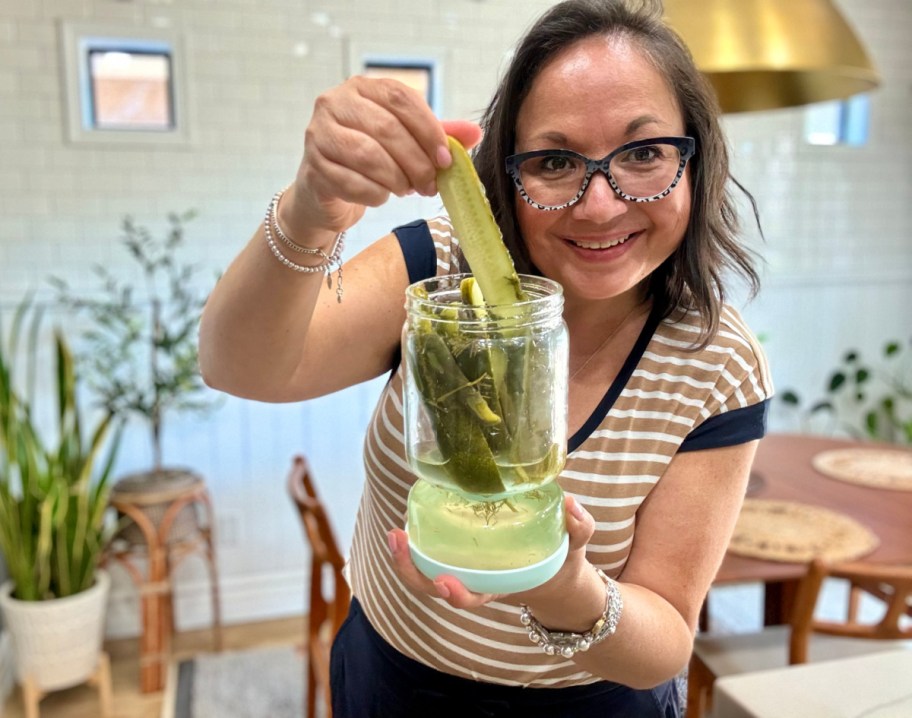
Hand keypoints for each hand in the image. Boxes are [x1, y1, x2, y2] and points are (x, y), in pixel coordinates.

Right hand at [281, 76, 482, 237]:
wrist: (327, 190)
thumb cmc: (370, 159)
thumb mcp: (406, 142)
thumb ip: (437, 134)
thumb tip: (476, 133)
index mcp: (361, 88)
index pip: (400, 98)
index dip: (428, 129)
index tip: (446, 159)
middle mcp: (334, 104)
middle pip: (386, 128)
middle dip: (416, 161)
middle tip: (431, 184)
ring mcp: (318, 135)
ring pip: (368, 156)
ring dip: (397, 178)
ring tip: (407, 190)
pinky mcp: (313, 168)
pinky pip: (353, 183)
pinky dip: (376, 194)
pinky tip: (383, 196)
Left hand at [387, 494, 595, 610]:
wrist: (553, 572)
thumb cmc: (560, 559)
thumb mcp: (575, 547)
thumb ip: (579, 527)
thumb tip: (571, 504)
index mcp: (500, 587)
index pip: (474, 598)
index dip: (457, 594)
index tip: (444, 582)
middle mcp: (476, 582)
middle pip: (435, 589)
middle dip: (412, 572)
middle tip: (399, 542)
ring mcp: (463, 570)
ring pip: (425, 574)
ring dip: (404, 558)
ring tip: (394, 534)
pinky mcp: (456, 553)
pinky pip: (430, 554)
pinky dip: (415, 544)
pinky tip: (406, 521)